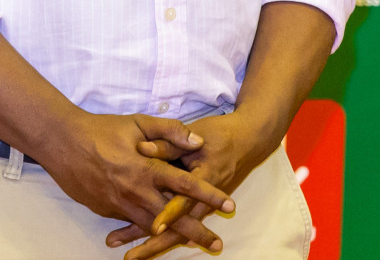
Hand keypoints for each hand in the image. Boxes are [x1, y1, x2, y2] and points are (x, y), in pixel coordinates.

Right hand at [38, 112, 235, 252]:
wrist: (62, 142)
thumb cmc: (101, 129)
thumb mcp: (138, 123)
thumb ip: (170, 131)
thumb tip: (197, 142)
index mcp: (147, 168)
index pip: (185, 184)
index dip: (209, 196)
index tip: (229, 205)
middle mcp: (135, 191)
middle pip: (173, 217)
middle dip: (197, 232)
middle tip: (217, 244)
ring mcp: (120, 204)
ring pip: (153, 227)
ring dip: (174, 238)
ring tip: (195, 246)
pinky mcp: (107, 210)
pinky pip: (131, 224)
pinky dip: (147, 234)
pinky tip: (158, 241)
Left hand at [105, 111, 278, 259]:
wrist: (247, 140)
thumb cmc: (219, 134)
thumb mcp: (196, 133)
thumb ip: (168, 143)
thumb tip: (140, 148)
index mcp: (206, 177)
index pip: (187, 199)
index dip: (171, 213)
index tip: (153, 227)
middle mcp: (206, 198)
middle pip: (182, 227)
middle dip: (157, 244)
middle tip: (132, 257)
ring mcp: (204, 205)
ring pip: (181, 231)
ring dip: (156, 244)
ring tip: (132, 255)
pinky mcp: (200, 206)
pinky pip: (182, 225)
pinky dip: (164, 234)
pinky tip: (143, 242)